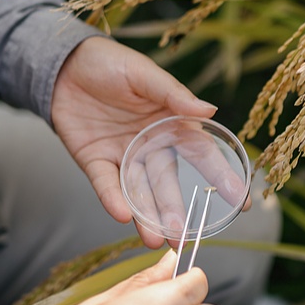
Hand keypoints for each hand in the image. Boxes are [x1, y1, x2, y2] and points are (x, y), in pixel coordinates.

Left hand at [52, 36, 243, 247]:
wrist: (64, 64)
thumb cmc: (110, 63)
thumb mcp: (143, 73)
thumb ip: (172, 94)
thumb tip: (209, 109)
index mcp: (171, 124)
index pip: (201, 154)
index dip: (221, 177)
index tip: (240, 202)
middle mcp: (150, 146)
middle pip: (166, 183)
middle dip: (175, 211)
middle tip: (184, 238)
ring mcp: (122, 156)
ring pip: (138, 191)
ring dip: (146, 216)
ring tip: (155, 241)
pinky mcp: (95, 160)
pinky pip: (104, 183)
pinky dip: (112, 199)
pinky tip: (122, 216)